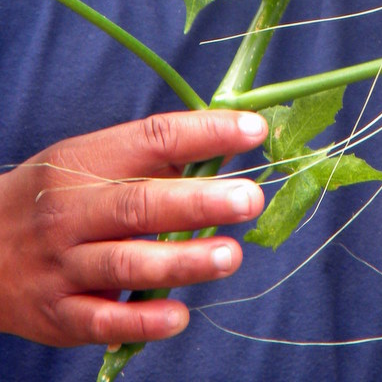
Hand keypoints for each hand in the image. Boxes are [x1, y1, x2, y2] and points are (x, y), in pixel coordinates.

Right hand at [0, 110, 266, 346]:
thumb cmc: (59, 197)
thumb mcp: (93, 161)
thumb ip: (159, 157)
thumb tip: (235, 146)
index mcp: (88, 162)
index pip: (154, 138)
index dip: (206, 132)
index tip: (253, 131)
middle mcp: (73, 211)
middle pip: (140, 204)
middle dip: (198, 202)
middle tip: (249, 199)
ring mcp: (63, 264)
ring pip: (124, 262)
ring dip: (181, 261)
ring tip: (230, 256)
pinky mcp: (58, 313)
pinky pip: (102, 319)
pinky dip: (141, 320)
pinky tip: (178, 317)